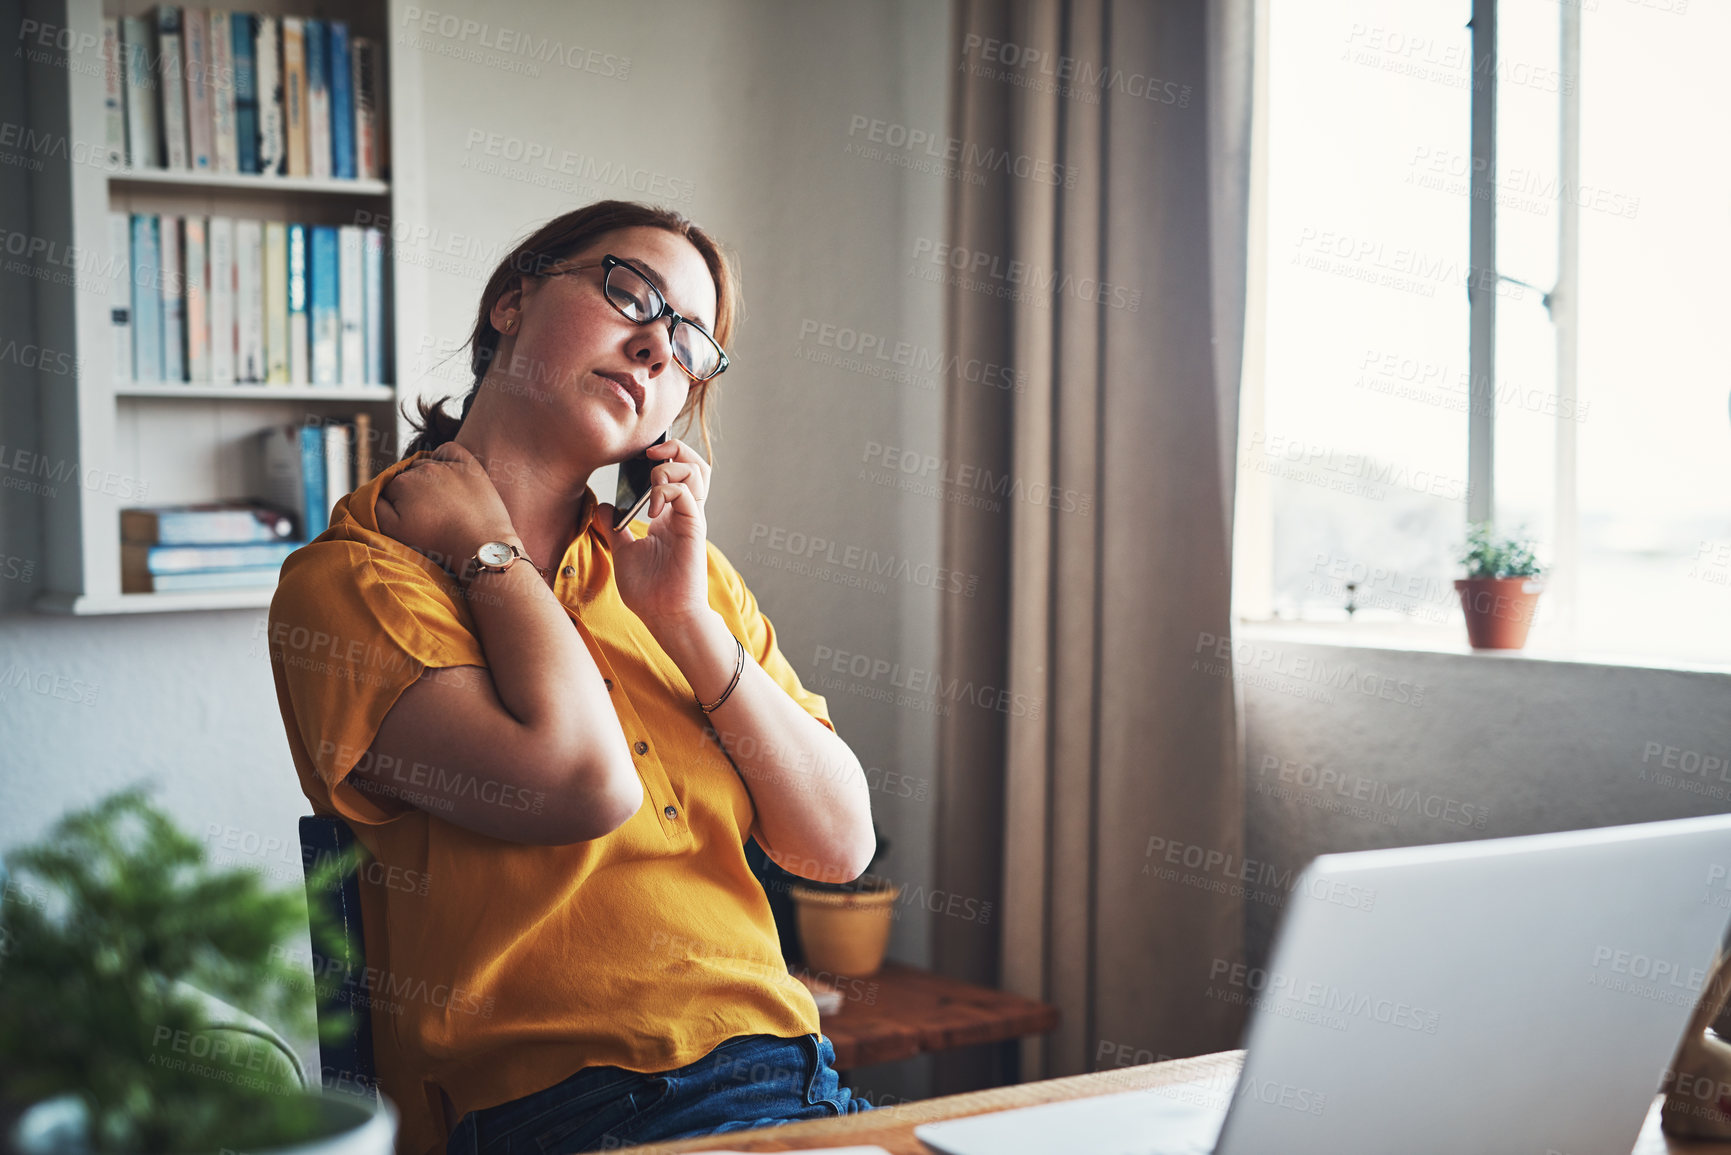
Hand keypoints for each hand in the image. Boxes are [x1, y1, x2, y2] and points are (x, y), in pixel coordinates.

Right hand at [375, 442, 517, 575]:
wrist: (480, 546)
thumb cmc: (437, 543)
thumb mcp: (395, 532)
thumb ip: (375, 508)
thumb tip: (372, 493)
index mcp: (402, 483)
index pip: (388, 489)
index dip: (396, 506)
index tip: (409, 521)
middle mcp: (423, 468)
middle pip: (407, 476)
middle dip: (411, 493)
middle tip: (426, 516)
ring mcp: (447, 465)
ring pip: (426, 464)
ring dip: (427, 478)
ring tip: (438, 503)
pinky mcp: (469, 465)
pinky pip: (449, 449)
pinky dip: (444, 456)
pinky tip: (446, 472)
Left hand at [593, 437, 711, 624]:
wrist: (663, 615)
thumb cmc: (649, 590)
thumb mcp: (623, 552)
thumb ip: (614, 528)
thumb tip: (602, 507)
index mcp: (670, 515)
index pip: (678, 472)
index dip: (664, 456)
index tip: (641, 457)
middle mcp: (684, 513)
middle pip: (694, 464)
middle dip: (674, 448)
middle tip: (650, 454)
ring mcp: (691, 518)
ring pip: (697, 471)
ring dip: (671, 466)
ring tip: (652, 481)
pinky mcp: (693, 528)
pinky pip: (687, 494)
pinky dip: (667, 491)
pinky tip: (651, 509)